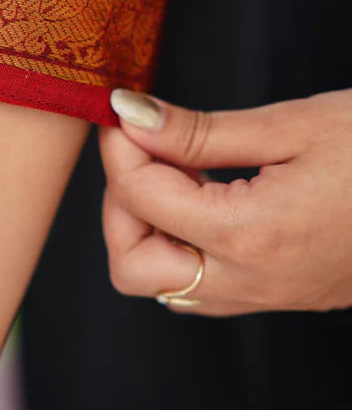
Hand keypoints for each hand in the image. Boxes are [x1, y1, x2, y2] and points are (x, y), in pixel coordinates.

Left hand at [97, 87, 351, 315]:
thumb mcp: (290, 125)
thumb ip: (198, 131)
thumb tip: (128, 114)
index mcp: (249, 235)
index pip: (139, 200)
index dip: (119, 149)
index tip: (125, 112)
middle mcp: (251, 281)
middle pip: (132, 269)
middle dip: (121, 205)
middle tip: (147, 149)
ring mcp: (268, 297)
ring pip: (163, 285)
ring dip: (150, 227)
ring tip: (182, 167)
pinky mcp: (281, 295)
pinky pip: (202, 286)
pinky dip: (183, 243)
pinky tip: (209, 193)